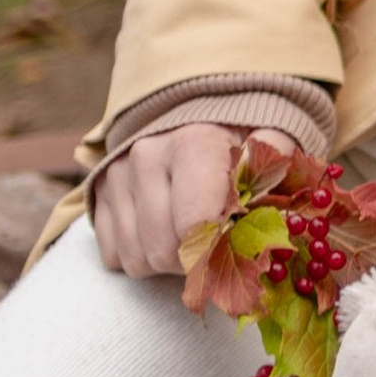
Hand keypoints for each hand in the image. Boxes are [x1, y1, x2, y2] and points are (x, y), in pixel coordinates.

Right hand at [93, 122, 278, 282]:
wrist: (197, 113)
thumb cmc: (242, 139)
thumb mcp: (273, 145)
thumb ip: (279, 176)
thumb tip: (279, 219)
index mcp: (195, 142)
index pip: (196, 224)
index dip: (221, 248)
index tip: (238, 242)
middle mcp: (147, 156)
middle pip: (165, 251)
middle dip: (197, 261)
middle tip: (218, 243)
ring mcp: (116, 175)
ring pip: (138, 260)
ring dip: (169, 262)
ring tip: (191, 233)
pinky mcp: (96, 192)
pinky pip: (114, 256)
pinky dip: (141, 255)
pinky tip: (163, 230)